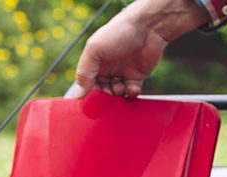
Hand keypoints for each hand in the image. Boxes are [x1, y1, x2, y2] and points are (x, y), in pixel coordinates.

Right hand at [73, 0, 207, 97]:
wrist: (148, 28)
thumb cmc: (119, 33)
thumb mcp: (95, 49)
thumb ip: (84, 72)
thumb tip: (78, 94)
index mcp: (94, 61)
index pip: (87, 83)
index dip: (89, 92)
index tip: (93, 99)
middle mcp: (107, 68)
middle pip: (102, 90)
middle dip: (105, 96)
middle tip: (109, 94)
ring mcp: (122, 73)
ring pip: (116, 93)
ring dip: (118, 95)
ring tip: (121, 88)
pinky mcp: (136, 76)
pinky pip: (131, 92)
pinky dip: (131, 94)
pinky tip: (132, 88)